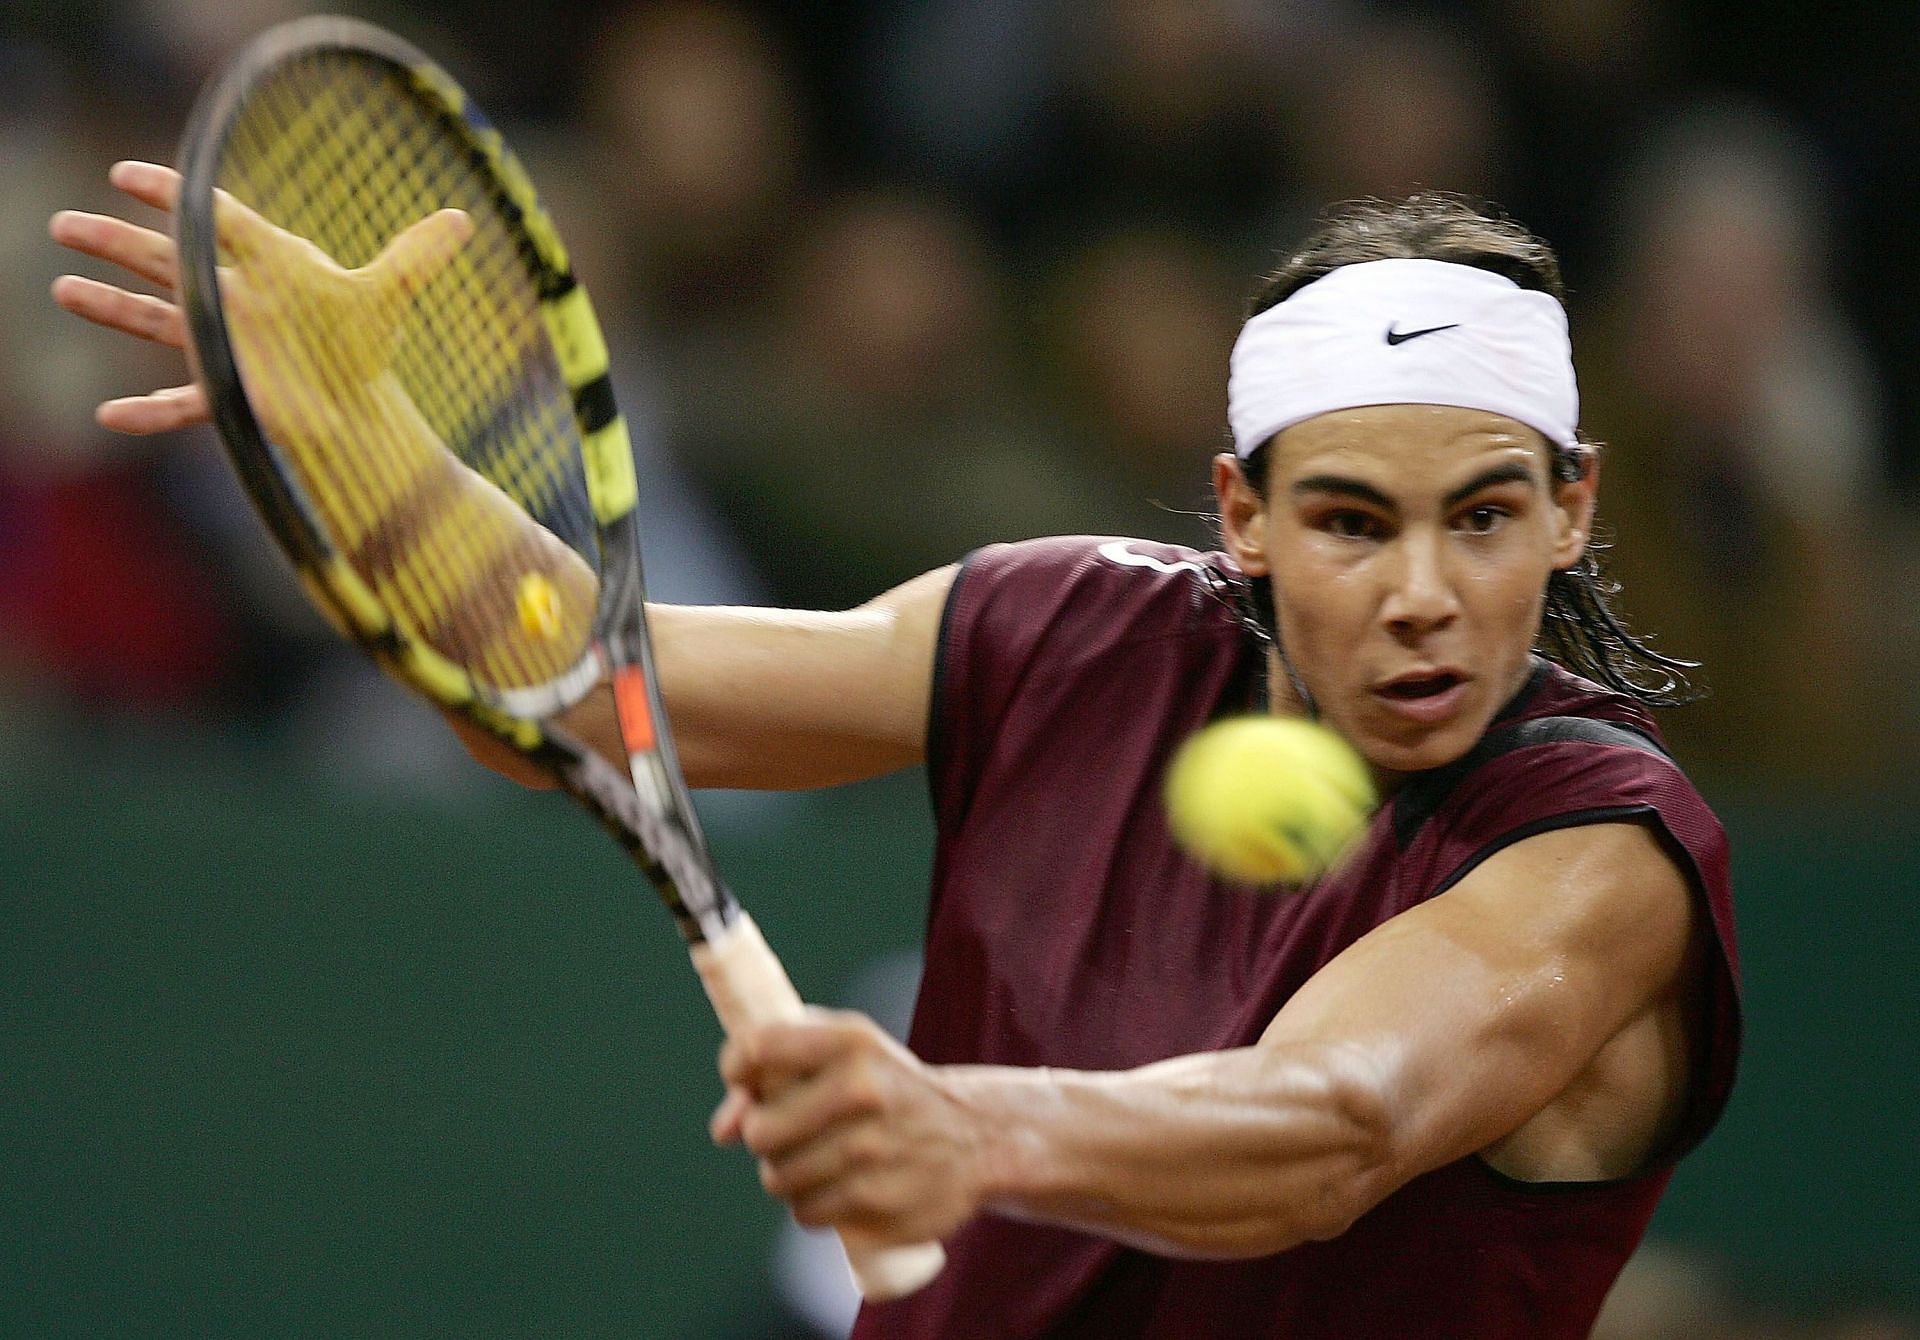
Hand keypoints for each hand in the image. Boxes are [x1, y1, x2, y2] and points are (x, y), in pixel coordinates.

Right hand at [50, 160, 470, 438]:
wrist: (356, 409)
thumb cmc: (363, 350)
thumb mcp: (386, 297)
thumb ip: (415, 258)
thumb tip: (464, 218)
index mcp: (269, 266)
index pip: (217, 221)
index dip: (174, 197)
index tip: (126, 174)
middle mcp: (236, 299)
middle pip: (170, 263)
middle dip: (119, 244)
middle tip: (65, 222)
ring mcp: (225, 345)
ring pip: (161, 320)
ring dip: (112, 307)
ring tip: (61, 287)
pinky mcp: (226, 393)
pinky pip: (181, 403)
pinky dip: (150, 412)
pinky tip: (111, 416)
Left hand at [713, 1011, 990, 1245]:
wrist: (977, 1136)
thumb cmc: (887, 1090)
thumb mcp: (845, 1057)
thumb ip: (772, 1075)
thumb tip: (721, 1130)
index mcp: (852, 1040)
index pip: (755, 1048)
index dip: (737, 1069)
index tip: (748, 1081)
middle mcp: (863, 1090)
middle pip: (759, 1131)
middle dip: (766, 1136)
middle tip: (796, 1130)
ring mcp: (873, 1151)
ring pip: (778, 1178)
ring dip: (789, 1174)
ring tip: (825, 1157)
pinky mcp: (879, 1203)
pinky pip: (806, 1213)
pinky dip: (814, 1204)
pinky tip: (843, 1185)